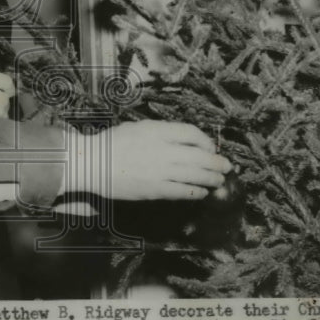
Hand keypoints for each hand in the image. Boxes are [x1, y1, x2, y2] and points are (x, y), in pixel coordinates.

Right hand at [64, 120, 231, 200]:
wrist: (92, 163)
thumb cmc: (112, 143)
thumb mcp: (137, 127)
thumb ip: (161, 132)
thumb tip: (184, 140)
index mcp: (157, 130)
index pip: (192, 133)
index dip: (206, 141)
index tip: (210, 147)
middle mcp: (162, 149)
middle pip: (200, 155)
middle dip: (217, 162)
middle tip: (227, 167)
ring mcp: (160, 171)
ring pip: (196, 175)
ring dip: (212, 178)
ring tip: (219, 181)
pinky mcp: (155, 189)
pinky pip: (183, 192)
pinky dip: (196, 192)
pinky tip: (202, 192)